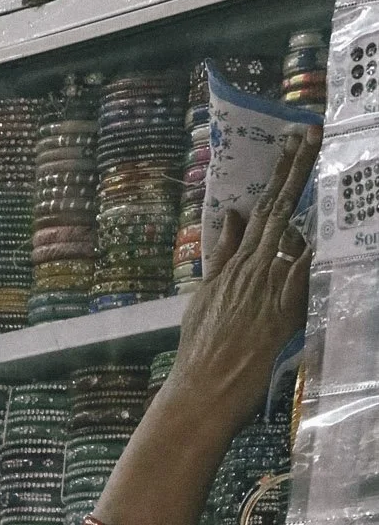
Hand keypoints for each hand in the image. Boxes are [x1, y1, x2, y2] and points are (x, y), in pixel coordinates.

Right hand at [161, 129, 319, 440]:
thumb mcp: (203, 297)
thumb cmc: (201, 351)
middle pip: (279, 212)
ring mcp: (266, 292)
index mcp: (236, 266)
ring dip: (306, 200)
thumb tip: (229, 215)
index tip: (294, 142)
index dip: (281, 176)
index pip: (263, 211)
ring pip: (290, 235)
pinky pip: (299, 280)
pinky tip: (324, 235)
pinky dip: (309, 257)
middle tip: (311, 133)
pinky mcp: (279, 317)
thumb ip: (220, 255)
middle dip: (295, 171)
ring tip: (319, 164)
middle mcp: (253, 271)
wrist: (200, 391)